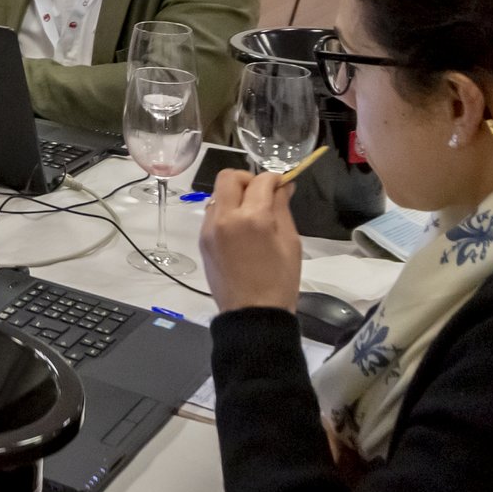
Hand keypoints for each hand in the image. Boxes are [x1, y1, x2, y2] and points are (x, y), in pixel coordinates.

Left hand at [198, 169, 303, 314]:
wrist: (252, 314)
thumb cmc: (279, 281)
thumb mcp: (290, 243)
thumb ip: (282, 208)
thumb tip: (282, 186)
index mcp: (252, 218)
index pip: (261, 181)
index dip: (274, 178)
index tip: (282, 185)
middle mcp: (225, 218)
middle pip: (228, 177)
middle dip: (248, 179)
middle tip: (262, 194)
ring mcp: (209, 229)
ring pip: (217, 194)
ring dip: (234, 195)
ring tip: (251, 213)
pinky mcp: (202, 240)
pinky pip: (212, 213)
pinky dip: (225, 211)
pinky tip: (239, 228)